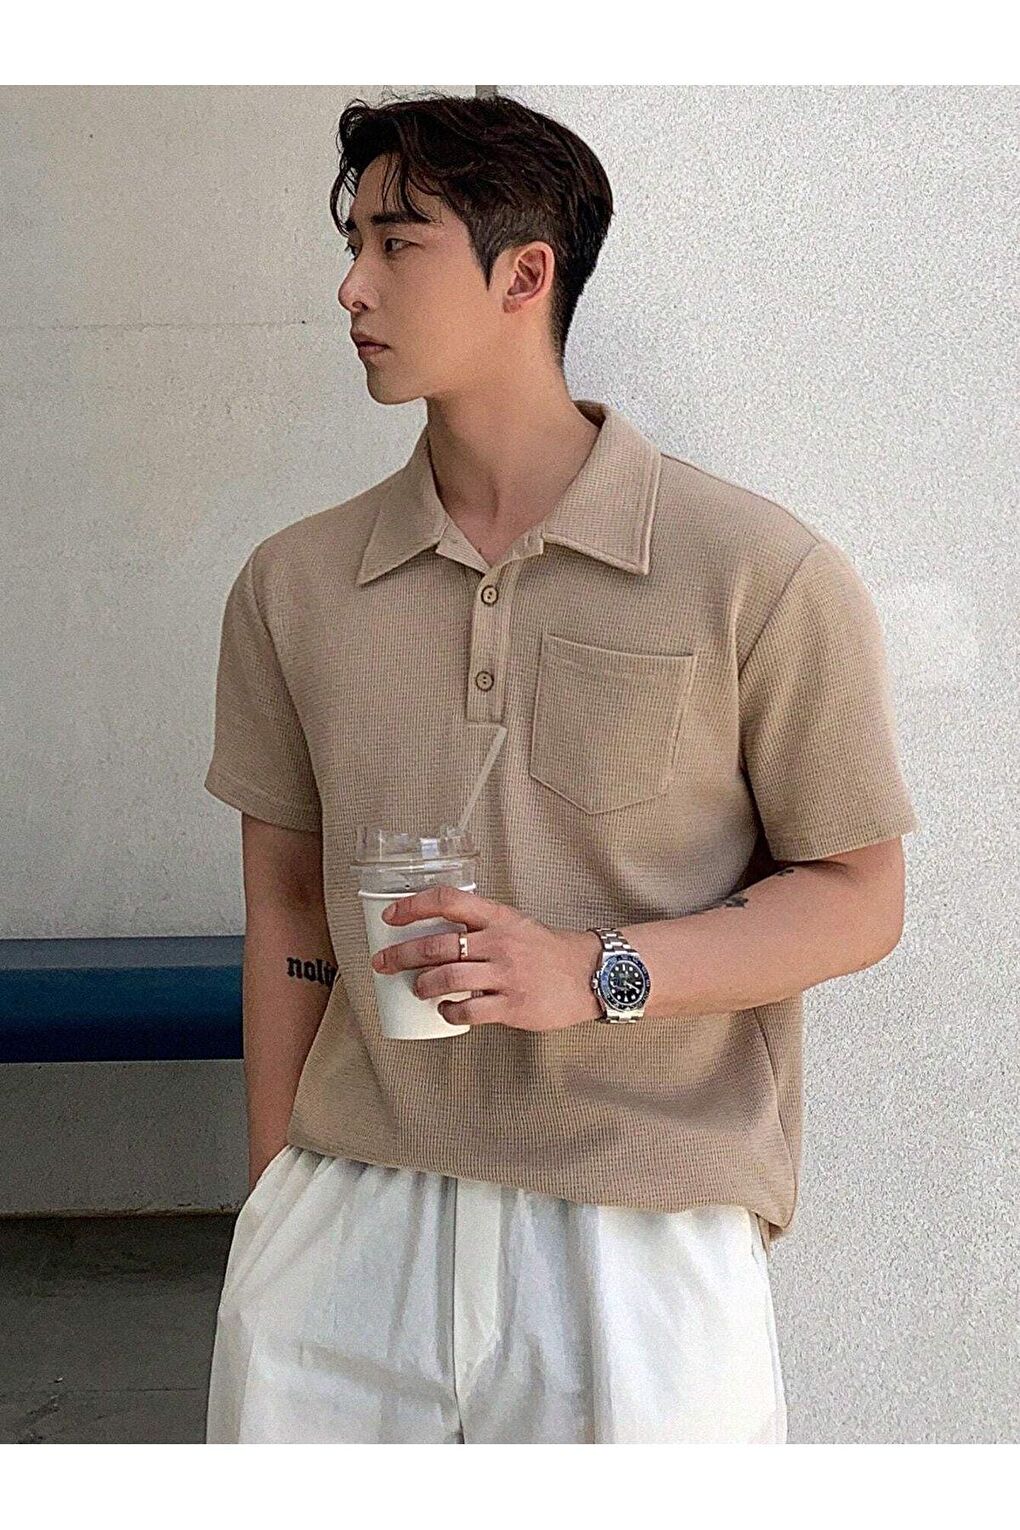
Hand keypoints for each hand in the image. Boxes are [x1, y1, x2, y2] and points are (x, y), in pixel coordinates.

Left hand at [371, 884, 603, 1031]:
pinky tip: (446, 1011)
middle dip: (401, 955)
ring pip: (447, 978)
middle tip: (382, 963)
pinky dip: (450, 1012)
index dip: (412, 907)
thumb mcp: (515, 924)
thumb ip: (481, 926)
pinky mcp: (513, 1005)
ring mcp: (506, 975)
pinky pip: (469, 1011)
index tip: (390, 917)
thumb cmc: (547, 950)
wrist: (590, 974)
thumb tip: (436, 936)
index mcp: (497, 917)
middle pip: (436, 945)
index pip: (447, 901)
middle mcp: (499, 943)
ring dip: (423, 984)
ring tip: (418, 988)